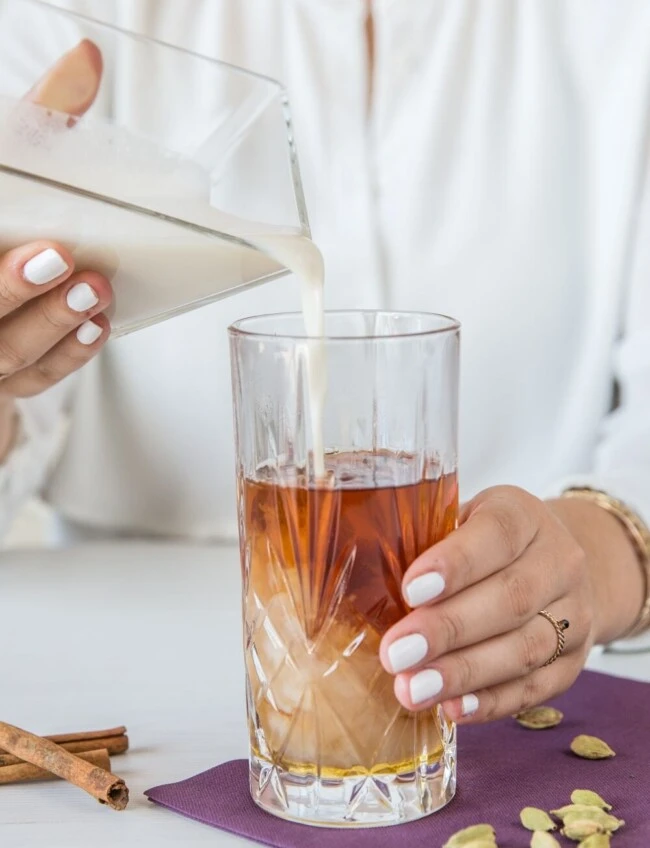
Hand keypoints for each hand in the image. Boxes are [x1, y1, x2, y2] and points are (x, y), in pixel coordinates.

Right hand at [0, 40, 107, 458]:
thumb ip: (43, 117)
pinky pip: (34, 378)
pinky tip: (96, 329)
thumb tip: (87, 57)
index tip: (43, 241)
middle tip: (63, 259)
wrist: (5, 290)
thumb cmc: (6, 222)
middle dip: (15, 288)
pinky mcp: (8, 379)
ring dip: (51, 324)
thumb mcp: (12, 172)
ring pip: (5, 352)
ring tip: (94, 294)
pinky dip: (66, 357)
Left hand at [380, 485, 596, 722]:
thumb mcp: (458, 521)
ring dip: (463, 674)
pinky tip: (450, 709)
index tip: (410, 590)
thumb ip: (424, 540)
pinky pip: (535, 687)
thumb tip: (362, 579)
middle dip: (448, 630)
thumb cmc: (482, 543)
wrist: (553, 566)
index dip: (455, 564)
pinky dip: (490, 702)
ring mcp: (576, 613)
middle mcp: (560, 560)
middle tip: (396, 655)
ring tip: (413, 689)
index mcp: (524, 514)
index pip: (497, 534)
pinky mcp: (575, 661)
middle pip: (511, 598)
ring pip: (524, 648)